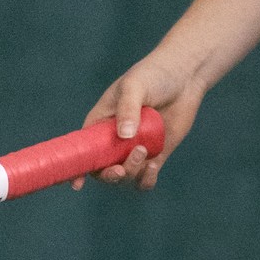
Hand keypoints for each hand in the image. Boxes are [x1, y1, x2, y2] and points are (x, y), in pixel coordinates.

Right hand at [73, 50, 208, 190]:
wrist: (184, 77)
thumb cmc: (152, 75)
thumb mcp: (135, 86)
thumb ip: (128, 109)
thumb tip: (124, 136)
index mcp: (100, 124)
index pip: (82, 150)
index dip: (76, 169)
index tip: (77, 184)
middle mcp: (114, 140)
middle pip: (102, 170)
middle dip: (109, 176)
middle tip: (120, 170)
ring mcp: (134, 149)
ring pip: (125, 177)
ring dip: (131, 174)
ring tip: (143, 152)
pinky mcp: (155, 155)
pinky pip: (145, 179)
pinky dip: (146, 180)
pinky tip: (154, 166)